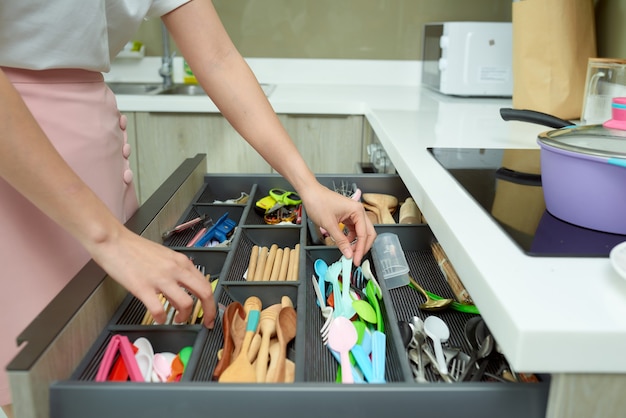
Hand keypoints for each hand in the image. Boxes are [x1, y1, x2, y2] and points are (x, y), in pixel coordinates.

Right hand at [89, 226, 216, 327]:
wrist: (113, 241)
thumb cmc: (135, 249)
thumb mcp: (164, 257)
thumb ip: (176, 273)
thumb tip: (183, 293)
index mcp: (181, 262)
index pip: (206, 284)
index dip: (212, 302)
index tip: (210, 312)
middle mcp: (175, 269)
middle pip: (204, 293)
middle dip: (209, 312)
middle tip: (206, 323)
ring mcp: (160, 279)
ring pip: (186, 303)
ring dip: (184, 317)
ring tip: (177, 320)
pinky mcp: (143, 288)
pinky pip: (159, 310)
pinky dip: (161, 319)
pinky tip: (158, 319)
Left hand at [301, 184, 375, 265]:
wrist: (310, 193)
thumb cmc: (318, 202)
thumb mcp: (329, 225)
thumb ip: (340, 240)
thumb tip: (348, 253)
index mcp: (357, 211)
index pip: (364, 234)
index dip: (360, 249)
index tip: (355, 260)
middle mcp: (358, 211)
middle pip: (367, 233)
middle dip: (362, 247)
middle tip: (355, 259)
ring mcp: (353, 214)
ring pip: (361, 232)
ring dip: (357, 243)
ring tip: (349, 252)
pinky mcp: (348, 216)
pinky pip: (354, 230)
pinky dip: (351, 238)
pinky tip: (346, 244)